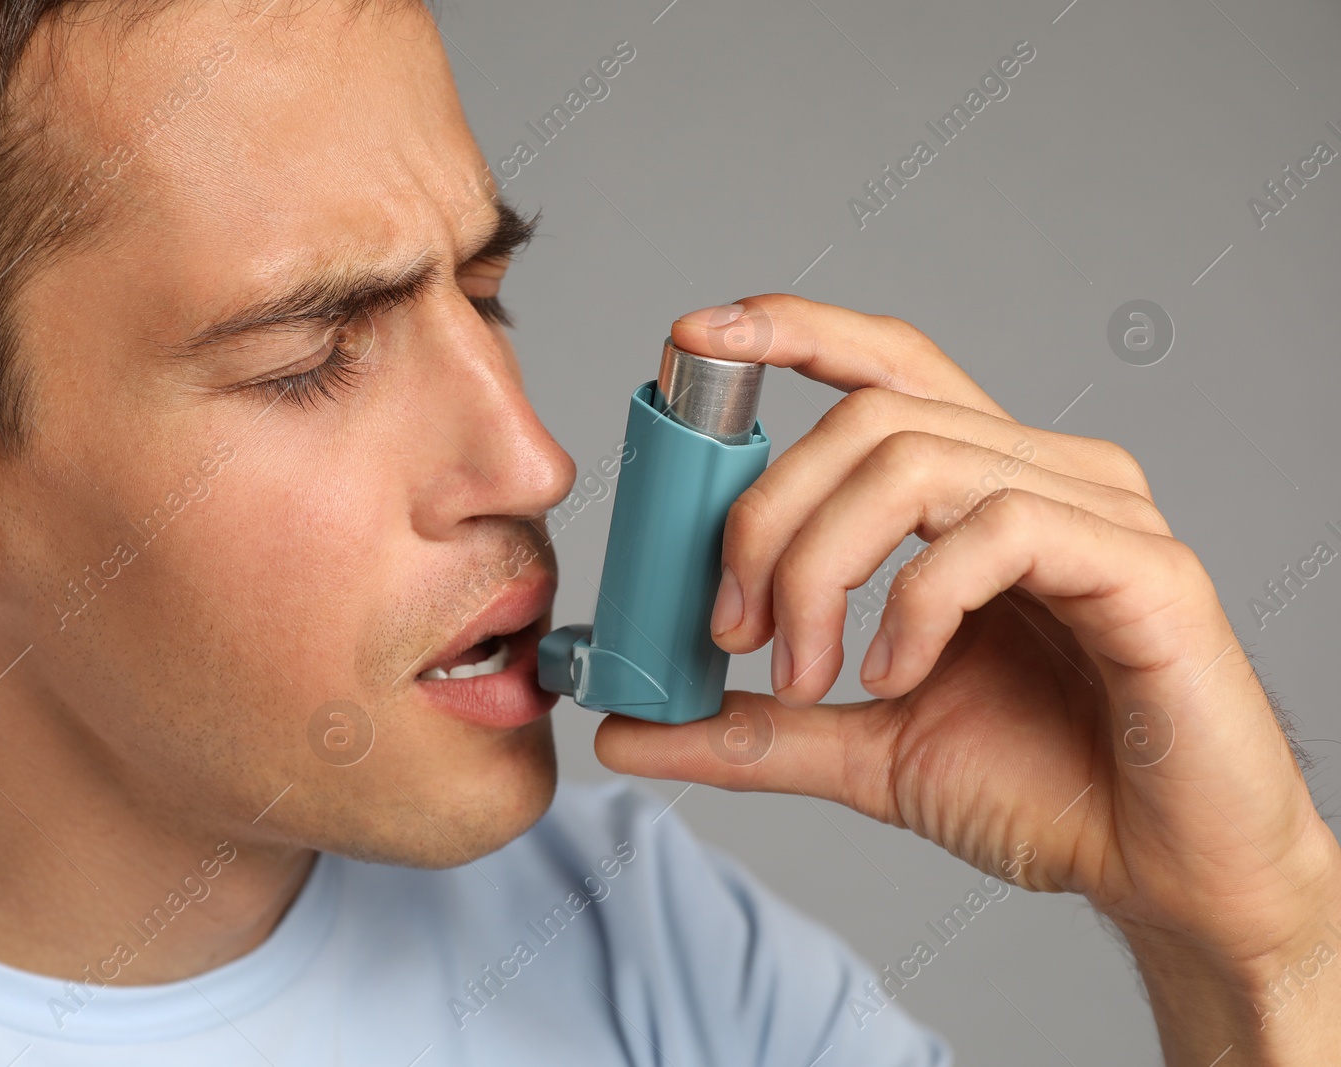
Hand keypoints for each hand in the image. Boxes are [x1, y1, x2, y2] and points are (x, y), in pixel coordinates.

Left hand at [594, 295, 1340, 1057]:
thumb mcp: (861, 748)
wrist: (1167, 873)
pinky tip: (895, 679)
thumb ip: (749, 725)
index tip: (691, 343)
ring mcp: (1099, 511)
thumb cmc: (1042, 789)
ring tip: (803, 672)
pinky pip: (995, 532)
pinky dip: (914, 605)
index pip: (886, 364)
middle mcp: (1041, 474)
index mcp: (979, 490)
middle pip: (870, 414)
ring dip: (819, 568)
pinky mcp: (1146, 568)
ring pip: (916, 460)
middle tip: (725, 627)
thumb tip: (627, 724)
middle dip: (765, 514)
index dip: (790, 330)